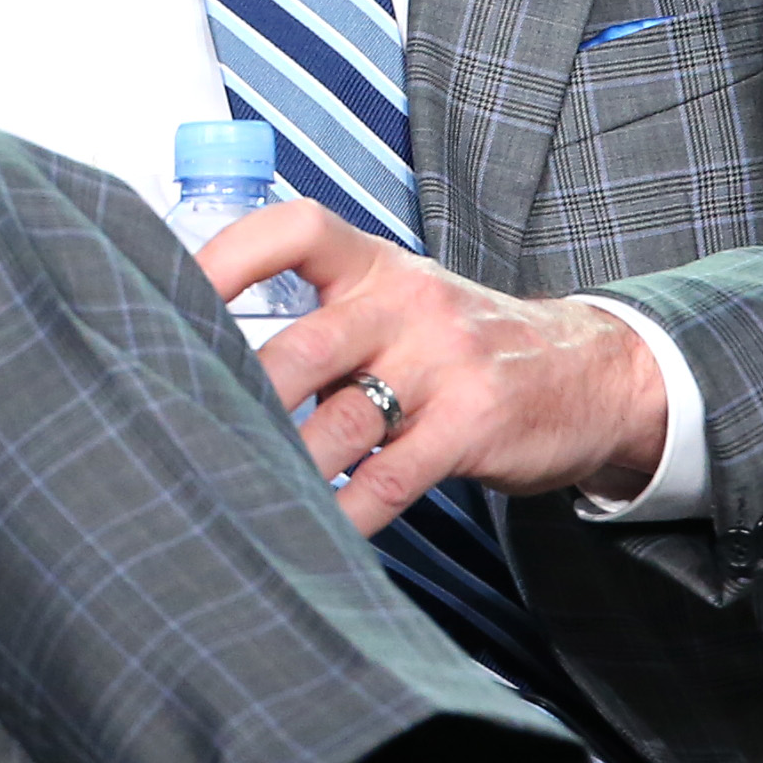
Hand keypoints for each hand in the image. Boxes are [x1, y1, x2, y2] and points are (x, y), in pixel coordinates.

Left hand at [195, 198, 667, 536]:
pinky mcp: (473, 425)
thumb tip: (217, 361)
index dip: (229, 255)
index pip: (297, 230)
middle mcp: (408, 303)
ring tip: (233, 490)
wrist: (593, 371)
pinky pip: (391, 477)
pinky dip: (345, 512)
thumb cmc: (466, 343)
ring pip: (340, 420)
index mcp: (378, 265)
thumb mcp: (404, 302)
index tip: (169, 292)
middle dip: (241, 395)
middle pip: (305, 346)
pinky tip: (313, 532)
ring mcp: (444, 364)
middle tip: (183, 428)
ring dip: (283, 465)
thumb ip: (327, 321)